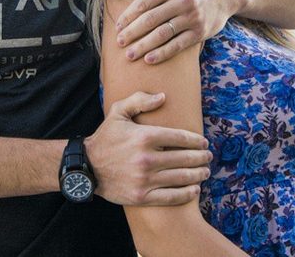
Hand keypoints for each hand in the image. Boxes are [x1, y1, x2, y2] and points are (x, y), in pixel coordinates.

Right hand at [84, 91, 211, 205]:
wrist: (86, 166)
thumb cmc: (106, 136)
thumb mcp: (119, 111)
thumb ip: (140, 100)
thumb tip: (163, 97)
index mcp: (145, 136)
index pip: (180, 137)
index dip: (195, 140)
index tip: (203, 142)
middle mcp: (147, 158)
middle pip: (184, 158)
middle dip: (201, 157)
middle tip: (208, 156)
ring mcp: (145, 179)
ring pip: (180, 177)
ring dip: (198, 174)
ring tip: (205, 172)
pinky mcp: (141, 196)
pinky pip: (170, 196)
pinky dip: (186, 193)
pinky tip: (195, 189)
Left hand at [116, 0, 240, 63]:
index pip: (145, 2)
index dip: (129, 15)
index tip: (118, 25)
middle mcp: (183, 0)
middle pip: (151, 20)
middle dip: (132, 33)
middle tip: (119, 42)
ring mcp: (193, 17)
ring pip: (162, 35)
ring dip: (143, 46)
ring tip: (129, 55)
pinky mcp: (201, 32)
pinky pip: (178, 45)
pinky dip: (163, 53)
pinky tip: (149, 59)